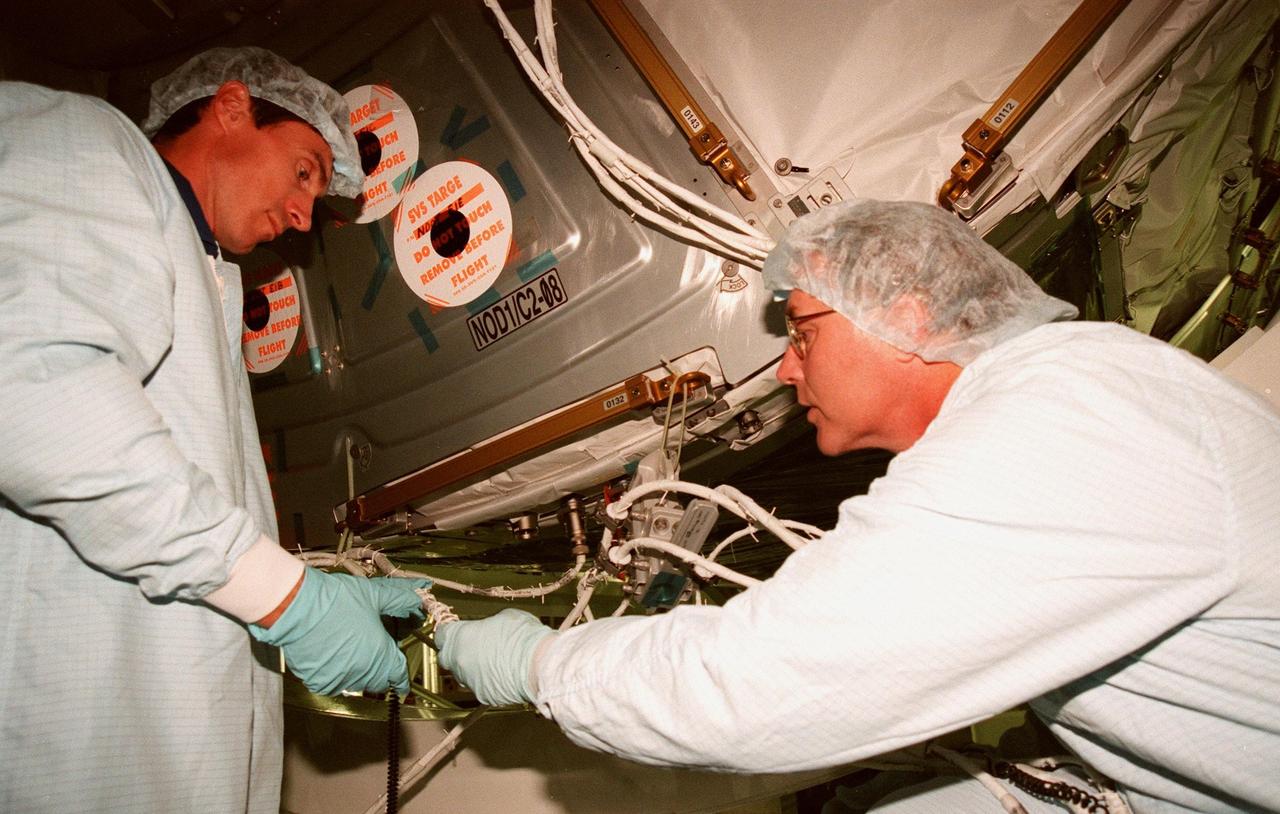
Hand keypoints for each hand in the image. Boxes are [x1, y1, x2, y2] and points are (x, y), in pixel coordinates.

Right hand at [249, 568, 430, 695]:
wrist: (295, 606)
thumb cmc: (336, 600)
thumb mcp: (375, 594)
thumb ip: (401, 597)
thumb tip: (421, 591)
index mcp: (380, 655)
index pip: (398, 675)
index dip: (402, 677)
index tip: (402, 682)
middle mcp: (361, 673)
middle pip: (378, 679)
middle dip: (380, 667)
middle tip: (373, 648)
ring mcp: (338, 680)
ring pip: (356, 681)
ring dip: (358, 670)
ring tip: (350, 645)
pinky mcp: (317, 681)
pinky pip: (334, 682)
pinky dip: (336, 671)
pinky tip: (331, 651)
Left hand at [435, 608, 554, 705]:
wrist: (539, 665)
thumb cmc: (522, 636)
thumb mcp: (504, 616)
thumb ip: (487, 624)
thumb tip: (487, 630)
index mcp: (460, 637)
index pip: (441, 634)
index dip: (449, 631)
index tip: (456, 629)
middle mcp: (459, 661)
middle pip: (447, 657)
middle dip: (456, 652)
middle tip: (473, 645)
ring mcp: (470, 681)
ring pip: (463, 674)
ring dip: (472, 667)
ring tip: (494, 660)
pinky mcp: (483, 696)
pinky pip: (480, 686)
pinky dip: (488, 681)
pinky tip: (504, 674)